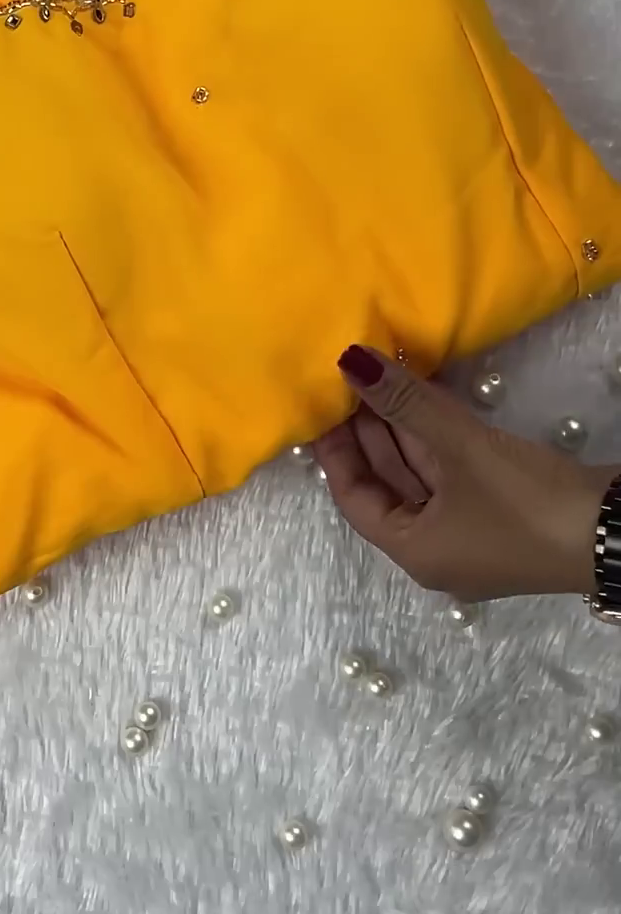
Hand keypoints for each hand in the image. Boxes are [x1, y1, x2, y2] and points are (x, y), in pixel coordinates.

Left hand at [314, 344, 615, 599]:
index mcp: (414, 551)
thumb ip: (404, 403)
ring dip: (406, 428)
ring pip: (424, 475)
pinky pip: (454, 472)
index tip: (322, 404)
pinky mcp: (504, 513)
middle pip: (388, 484)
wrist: (617, 532)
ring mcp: (473, 533)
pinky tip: (429, 396)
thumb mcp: (459, 449)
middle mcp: (437, 549)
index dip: (334, 450)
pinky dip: (438, 437)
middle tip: (353, 377)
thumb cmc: (526, 503)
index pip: (353, 498)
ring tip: (385, 374)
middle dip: (371, 431)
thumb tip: (350, 362)